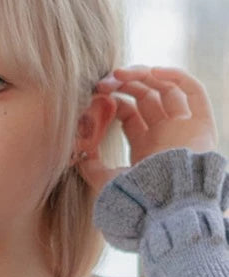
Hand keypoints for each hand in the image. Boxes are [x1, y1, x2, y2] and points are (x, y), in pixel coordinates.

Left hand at [78, 65, 218, 193]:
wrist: (163, 205)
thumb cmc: (133, 198)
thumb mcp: (104, 181)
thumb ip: (90, 165)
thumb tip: (76, 147)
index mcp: (144, 148)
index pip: (129, 113)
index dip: (113, 100)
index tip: (96, 95)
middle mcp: (164, 136)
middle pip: (146, 97)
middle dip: (124, 85)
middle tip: (103, 83)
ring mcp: (182, 128)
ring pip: (166, 90)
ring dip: (142, 76)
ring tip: (119, 74)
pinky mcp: (201, 124)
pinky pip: (193, 91)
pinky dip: (174, 76)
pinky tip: (151, 71)